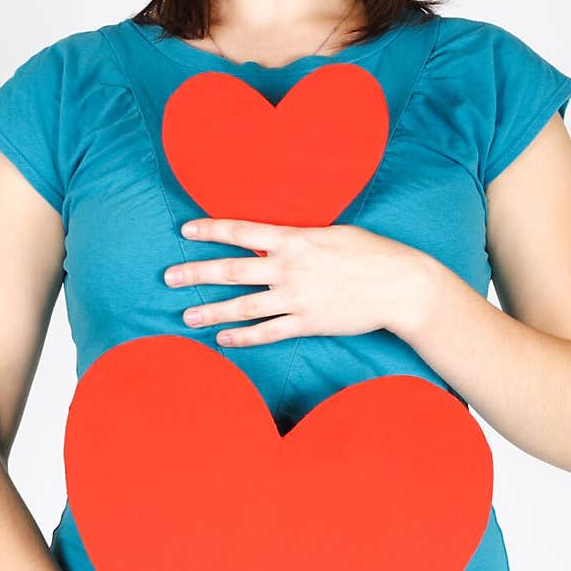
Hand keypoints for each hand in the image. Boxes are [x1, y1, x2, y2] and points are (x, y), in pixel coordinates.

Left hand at [164, 217, 420, 346]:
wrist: (401, 285)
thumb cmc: (371, 253)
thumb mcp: (333, 232)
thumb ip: (299, 238)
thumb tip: (272, 241)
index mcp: (295, 239)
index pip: (242, 232)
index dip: (210, 230)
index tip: (185, 230)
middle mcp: (290, 268)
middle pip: (232, 270)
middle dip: (197, 273)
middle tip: (169, 277)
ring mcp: (298, 298)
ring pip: (244, 306)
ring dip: (213, 311)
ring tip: (187, 316)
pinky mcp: (309, 323)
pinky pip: (269, 332)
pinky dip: (244, 336)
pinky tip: (224, 339)